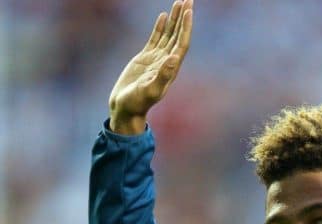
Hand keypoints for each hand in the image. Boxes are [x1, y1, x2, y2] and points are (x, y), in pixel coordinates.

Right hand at [109, 0, 193, 133]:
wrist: (125, 108)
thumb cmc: (137, 103)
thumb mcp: (150, 90)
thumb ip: (162, 75)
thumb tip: (174, 59)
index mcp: (171, 68)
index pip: (182, 43)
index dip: (186, 27)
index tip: (189, 11)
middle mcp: (167, 62)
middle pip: (178, 35)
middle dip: (183, 18)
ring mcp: (156, 59)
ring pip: (168, 34)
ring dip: (174, 19)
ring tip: (179, 3)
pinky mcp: (145, 58)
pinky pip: (156, 38)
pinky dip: (160, 27)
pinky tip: (164, 16)